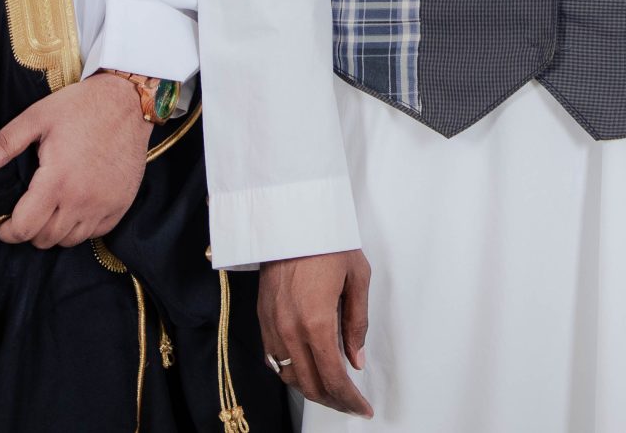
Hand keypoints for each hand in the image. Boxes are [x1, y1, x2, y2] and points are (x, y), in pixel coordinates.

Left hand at [0, 73, 152, 247]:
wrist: (129, 101)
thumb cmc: (81, 106)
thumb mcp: (37, 117)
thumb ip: (4, 144)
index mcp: (57, 181)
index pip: (23, 229)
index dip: (6, 231)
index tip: (2, 222)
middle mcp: (82, 200)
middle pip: (45, 239)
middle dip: (28, 230)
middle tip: (25, 211)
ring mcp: (104, 205)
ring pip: (69, 240)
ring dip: (54, 231)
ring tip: (49, 210)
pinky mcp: (122, 204)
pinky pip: (95, 233)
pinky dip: (80, 227)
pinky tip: (74, 207)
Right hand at [258, 249, 372, 417]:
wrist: (291, 218)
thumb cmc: (327, 242)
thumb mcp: (357, 278)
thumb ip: (357, 324)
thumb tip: (356, 360)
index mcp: (316, 322)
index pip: (333, 377)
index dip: (350, 400)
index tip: (363, 408)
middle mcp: (290, 329)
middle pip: (310, 385)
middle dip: (333, 401)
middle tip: (351, 405)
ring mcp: (272, 325)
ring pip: (289, 376)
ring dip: (311, 389)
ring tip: (332, 391)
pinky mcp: (262, 317)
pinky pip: (274, 358)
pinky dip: (292, 372)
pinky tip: (307, 370)